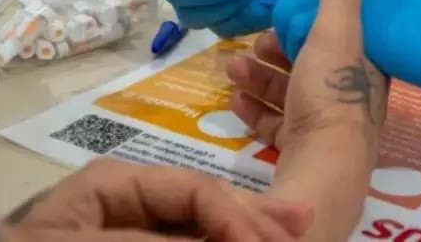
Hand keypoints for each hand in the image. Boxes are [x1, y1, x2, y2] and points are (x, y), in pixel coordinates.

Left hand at [0, 158, 312, 241]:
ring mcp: (132, 232)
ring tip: (293, 234)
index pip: (194, 191)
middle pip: (206, 211)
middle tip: (306, 229)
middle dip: (254, 223)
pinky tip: (247, 240)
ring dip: (241, 234)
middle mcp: (129, 204)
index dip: (238, 217)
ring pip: (198, 230)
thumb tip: (233, 240)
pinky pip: (178, 241)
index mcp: (114, 183)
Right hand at [227, 0, 388, 241]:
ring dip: (258, 76)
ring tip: (231, 66)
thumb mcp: (335, 29)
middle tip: (251, 42)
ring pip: (288, 92)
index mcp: (364, 64)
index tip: (282, 11)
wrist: (324, 170)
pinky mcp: (302, 150)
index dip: (311, 20)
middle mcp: (349, 94)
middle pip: (309, 63)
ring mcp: (325, 126)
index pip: (340, 34)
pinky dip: (253, 108)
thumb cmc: (331, 95)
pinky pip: (274, 124)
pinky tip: (232, 100)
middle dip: (275, 49)